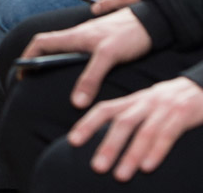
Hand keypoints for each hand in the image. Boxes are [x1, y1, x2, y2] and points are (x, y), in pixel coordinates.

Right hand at [21, 7, 151, 108]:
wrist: (150, 20)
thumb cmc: (128, 33)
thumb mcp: (108, 56)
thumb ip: (90, 78)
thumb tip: (75, 102)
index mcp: (74, 36)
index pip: (41, 42)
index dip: (27, 56)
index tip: (21, 73)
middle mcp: (78, 35)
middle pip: (49, 45)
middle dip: (36, 60)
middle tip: (32, 80)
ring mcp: (89, 38)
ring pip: (64, 48)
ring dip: (53, 60)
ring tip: (50, 79)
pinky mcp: (101, 43)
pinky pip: (77, 52)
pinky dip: (69, 61)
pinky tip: (79, 75)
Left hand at [68, 76, 202, 180]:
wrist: (200, 87)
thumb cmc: (170, 102)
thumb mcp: (146, 105)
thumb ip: (129, 117)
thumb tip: (106, 138)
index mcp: (133, 100)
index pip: (105, 109)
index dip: (88, 124)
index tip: (73, 141)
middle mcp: (144, 103)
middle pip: (122, 122)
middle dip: (108, 146)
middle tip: (96, 167)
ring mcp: (163, 108)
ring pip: (143, 132)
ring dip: (130, 155)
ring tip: (120, 176)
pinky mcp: (183, 115)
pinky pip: (167, 134)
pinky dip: (157, 151)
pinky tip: (147, 167)